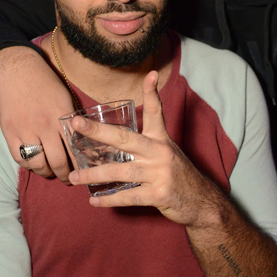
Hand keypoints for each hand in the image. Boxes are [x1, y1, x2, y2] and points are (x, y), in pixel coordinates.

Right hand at [0, 47, 75, 183]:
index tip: (83, 173)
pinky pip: (20, 158)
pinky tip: (35, 163)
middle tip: (68, 179)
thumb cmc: (45, 82)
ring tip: (51, 172)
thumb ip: (72, 120)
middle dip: (65, 176)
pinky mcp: (9, 132)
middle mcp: (45, 127)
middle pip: (58, 162)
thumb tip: (81, 140)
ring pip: (38, 164)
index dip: (79, 166)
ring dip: (46, 172)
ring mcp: (26, 130)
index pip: (75, 150)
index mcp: (62, 118)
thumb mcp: (65, 98)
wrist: (17, 69)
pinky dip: (29, 165)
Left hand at [68, 71, 218, 226]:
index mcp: (161, 140)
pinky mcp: (158, 194)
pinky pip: (128, 196)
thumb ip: (143, 145)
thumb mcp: (165, 153)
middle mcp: (160, 153)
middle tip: (76, 124)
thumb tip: (109, 143)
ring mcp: (159, 173)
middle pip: (125, 138)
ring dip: (94, 174)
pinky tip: (94, 200)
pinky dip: (109, 199)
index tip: (151, 75)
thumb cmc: (177, 175)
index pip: (157, 112)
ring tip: (75, 177)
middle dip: (98, 131)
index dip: (152, 92)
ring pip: (120, 171)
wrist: (201, 202)